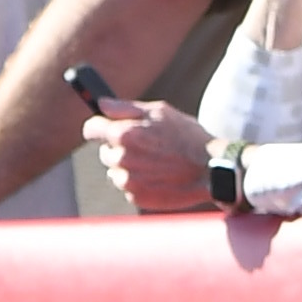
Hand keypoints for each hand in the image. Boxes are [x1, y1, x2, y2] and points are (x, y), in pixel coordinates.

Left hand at [87, 99, 217, 218]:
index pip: (91, 129)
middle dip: (119, 148)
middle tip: (145, 146)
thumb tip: (100, 103)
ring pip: (116, 172)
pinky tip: (159, 176)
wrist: (211, 170)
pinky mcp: (137, 197)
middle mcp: (121, 158)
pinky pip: (128, 188)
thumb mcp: (160, 112)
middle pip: (104, 152)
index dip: (99, 127)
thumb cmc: (187, 136)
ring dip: (128, 167)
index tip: (103, 128)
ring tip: (155, 162)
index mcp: (123, 134)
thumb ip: (125, 108)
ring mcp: (128, 181)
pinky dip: (139, 183)